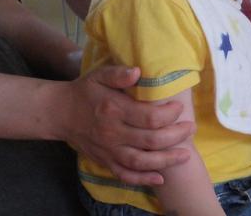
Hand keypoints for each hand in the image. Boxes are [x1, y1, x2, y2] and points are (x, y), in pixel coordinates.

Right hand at [60, 65, 194, 184]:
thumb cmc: (85, 91)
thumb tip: (137, 72)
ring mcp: (109, 150)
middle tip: (191, 128)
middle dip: (176, 136)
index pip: (149, 117)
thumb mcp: (99, 75)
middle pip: (150, 141)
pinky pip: (125, 175)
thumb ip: (118, 74)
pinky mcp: (105, 161)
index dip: (169, 114)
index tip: (180, 108)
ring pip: (141, 161)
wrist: (59, 113)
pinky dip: (143, 179)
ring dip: (166, 160)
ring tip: (186, 155)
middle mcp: (113, 133)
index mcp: (114, 110)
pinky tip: (160, 178)